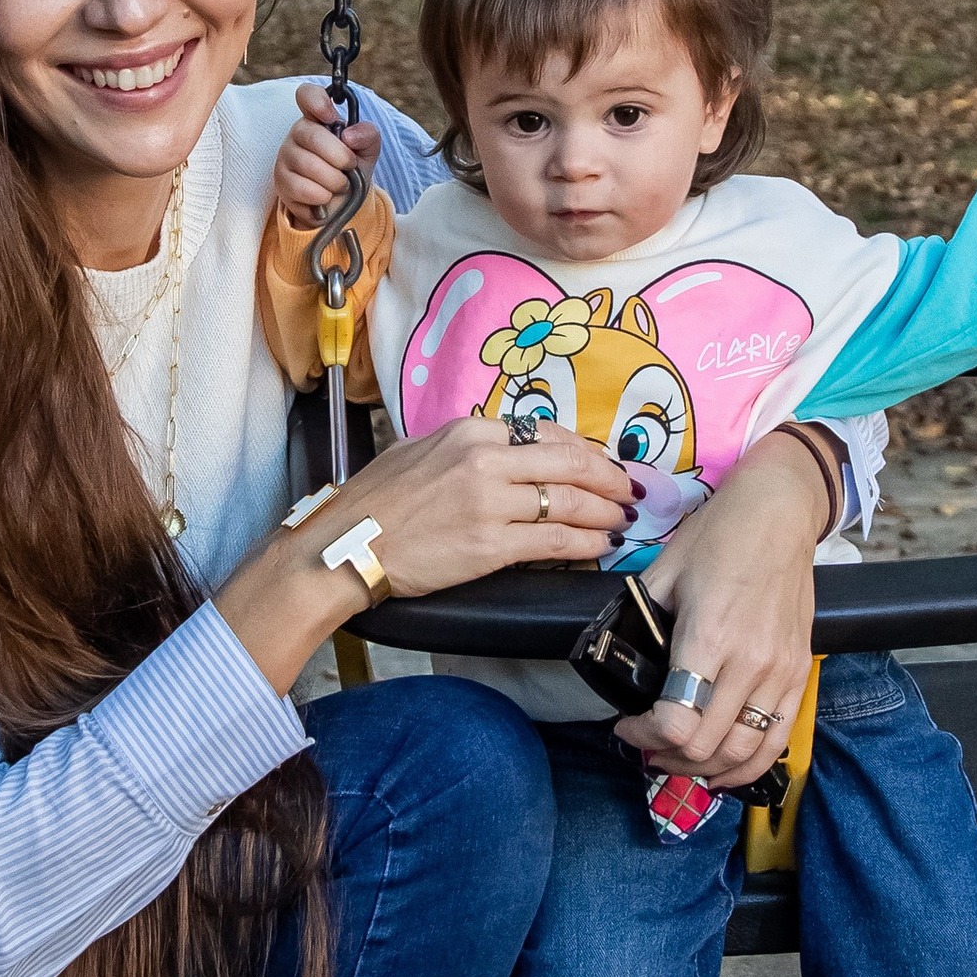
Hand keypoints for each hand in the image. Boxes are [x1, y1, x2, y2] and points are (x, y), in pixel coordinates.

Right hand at [275, 79, 382, 230]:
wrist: (342, 203)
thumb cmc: (351, 169)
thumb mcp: (367, 150)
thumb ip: (367, 134)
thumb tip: (350, 136)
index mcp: (318, 118)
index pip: (307, 95)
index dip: (318, 102)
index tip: (332, 118)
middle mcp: (298, 133)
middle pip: (312, 136)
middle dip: (340, 156)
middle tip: (351, 166)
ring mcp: (286, 157)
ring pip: (308, 165)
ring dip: (334, 180)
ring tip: (340, 184)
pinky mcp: (282, 182)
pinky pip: (301, 187)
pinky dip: (322, 195)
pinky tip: (326, 196)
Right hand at [332, 411, 631, 594]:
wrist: (347, 545)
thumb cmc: (375, 502)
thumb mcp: (419, 451)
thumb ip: (467, 447)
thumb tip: (506, 451)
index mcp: (470, 430)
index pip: (548, 433)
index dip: (586, 451)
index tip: (603, 464)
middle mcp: (485, 460)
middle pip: (570, 465)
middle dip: (609, 479)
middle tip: (630, 491)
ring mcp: (490, 503)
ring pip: (570, 503)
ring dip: (605, 512)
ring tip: (621, 520)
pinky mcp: (490, 546)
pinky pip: (555, 541)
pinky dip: (585, 543)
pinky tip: (599, 546)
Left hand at [611, 430, 833, 793]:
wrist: (779, 513)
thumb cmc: (718, 536)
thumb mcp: (663, 574)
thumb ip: (641, 624)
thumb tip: (620, 664)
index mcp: (709, 636)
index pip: (676, 721)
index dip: (642, 737)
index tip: (625, 726)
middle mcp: (750, 661)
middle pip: (706, 745)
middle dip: (666, 756)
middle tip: (645, 747)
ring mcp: (781, 671)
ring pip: (744, 752)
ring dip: (705, 768)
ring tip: (678, 760)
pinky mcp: (799, 673)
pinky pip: (778, 738)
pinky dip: (749, 764)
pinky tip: (724, 768)